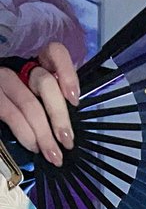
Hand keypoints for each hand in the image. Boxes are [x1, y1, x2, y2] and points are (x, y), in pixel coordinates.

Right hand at [0, 42, 78, 164]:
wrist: (1, 124)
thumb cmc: (24, 114)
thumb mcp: (42, 105)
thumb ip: (55, 107)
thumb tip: (71, 130)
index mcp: (38, 65)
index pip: (55, 52)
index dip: (67, 73)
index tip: (74, 100)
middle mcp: (20, 67)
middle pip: (45, 82)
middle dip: (59, 116)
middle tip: (67, 141)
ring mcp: (3, 79)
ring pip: (29, 103)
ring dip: (45, 134)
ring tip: (54, 155)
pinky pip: (11, 114)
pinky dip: (26, 134)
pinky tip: (33, 147)